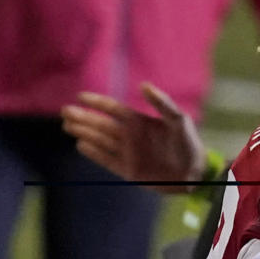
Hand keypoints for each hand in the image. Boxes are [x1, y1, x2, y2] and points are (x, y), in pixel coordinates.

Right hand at [61, 83, 206, 191]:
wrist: (195, 173)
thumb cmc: (189, 143)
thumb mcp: (178, 119)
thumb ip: (162, 102)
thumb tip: (144, 85)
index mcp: (139, 121)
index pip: (112, 109)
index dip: (97, 102)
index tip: (80, 96)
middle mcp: (130, 136)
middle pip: (101, 124)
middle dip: (83, 118)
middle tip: (65, 111)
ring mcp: (128, 154)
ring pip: (101, 141)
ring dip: (85, 133)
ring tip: (67, 126)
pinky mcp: (129, 171)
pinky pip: (107, 161)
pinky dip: (95, 154)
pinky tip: (81, 145)